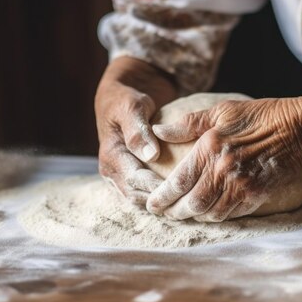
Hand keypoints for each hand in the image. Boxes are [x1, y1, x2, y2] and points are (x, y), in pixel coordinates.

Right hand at [95, 57, 175, 204]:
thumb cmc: (126, 99)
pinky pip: (146, 194)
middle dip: (162, 200)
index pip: (135, 180)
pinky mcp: (134, 176)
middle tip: (190, 200)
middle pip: (138, 196)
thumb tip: (151, 155)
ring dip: (163, 203)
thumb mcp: (130, 108)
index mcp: (110, 157)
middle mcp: (113, 172)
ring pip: (142, 200)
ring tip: (189, 202)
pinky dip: (162, 197)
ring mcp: (122, 177)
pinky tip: (183, 196)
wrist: (121, 98)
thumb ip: (138, 130)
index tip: (182, 188)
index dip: (158, 187)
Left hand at [146, 97, 301, 221]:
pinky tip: (208, 213)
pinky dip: (215, 217)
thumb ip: (188, 123)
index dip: (161, 198)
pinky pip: (230, 214)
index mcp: (210, 148)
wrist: (299, 129)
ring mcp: (242, 186)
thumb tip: (158, 131)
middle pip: (191, 205)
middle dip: (174, 212)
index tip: (151, 204)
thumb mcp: (222, 111)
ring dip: (193, 217)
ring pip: (209, 214)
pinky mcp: (257, 196)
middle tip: (164, 213)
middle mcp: (223, 171)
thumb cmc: (259, 116)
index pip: (178, 182)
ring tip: (183, 214)